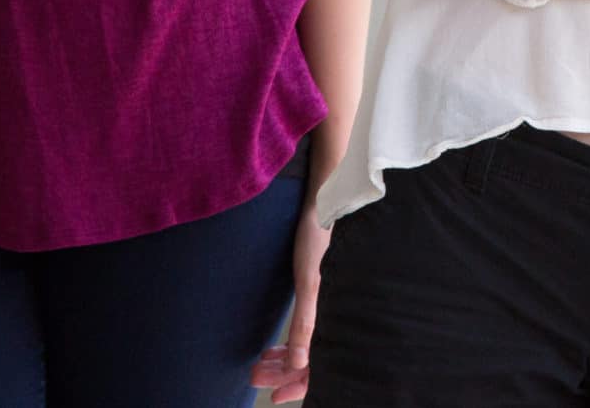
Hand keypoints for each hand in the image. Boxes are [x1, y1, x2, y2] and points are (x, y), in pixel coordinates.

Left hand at [249, 199, 330, 402]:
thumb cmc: (319, 236)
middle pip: (308, 360)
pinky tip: (275, 345)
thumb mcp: (309, 281)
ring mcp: (326, 304)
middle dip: (282, 373)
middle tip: (255, 377)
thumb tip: (298, 364)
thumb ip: (305, 322)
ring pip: (304, 346)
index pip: (317, 366)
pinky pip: (304, 329)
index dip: (297, 385)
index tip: (273, 395)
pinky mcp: (319, 293)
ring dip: (282, 359)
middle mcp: (333, 313)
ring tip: (258, 365)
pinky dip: (288, 342)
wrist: (327, 201)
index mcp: (335, 315)